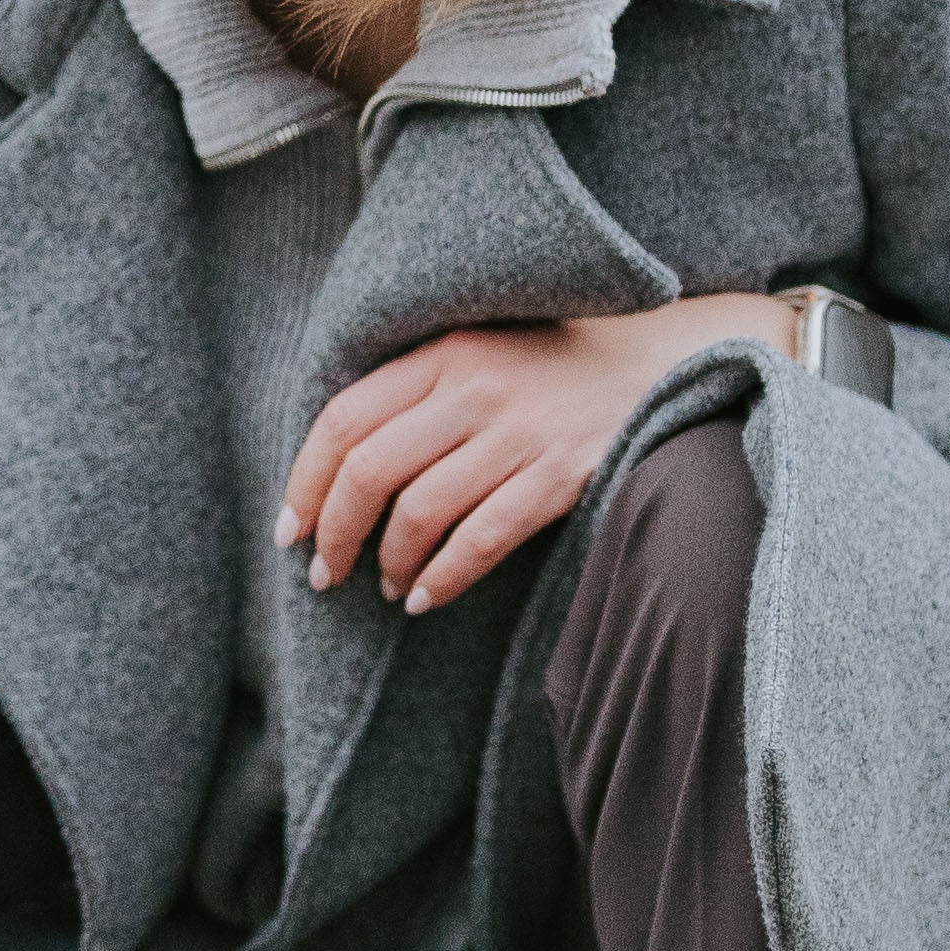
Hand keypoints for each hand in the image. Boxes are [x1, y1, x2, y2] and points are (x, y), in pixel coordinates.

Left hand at [278, 298, 793, 616]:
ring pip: (420, 511)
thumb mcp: (478, 354)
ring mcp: (519, 432)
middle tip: (324, 572)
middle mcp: (474, 388)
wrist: (659, 362)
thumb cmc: (552, 368)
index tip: (290, 529)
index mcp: (443, 353)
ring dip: (388, 562)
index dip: (305, 481)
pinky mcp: (559, 475)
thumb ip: (416, 393)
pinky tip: (425, 598)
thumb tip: (336, 472)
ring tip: (384, 586)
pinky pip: (482, 538)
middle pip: (370, 469)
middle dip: (335, 533)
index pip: (344, 418)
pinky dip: (444, 577)